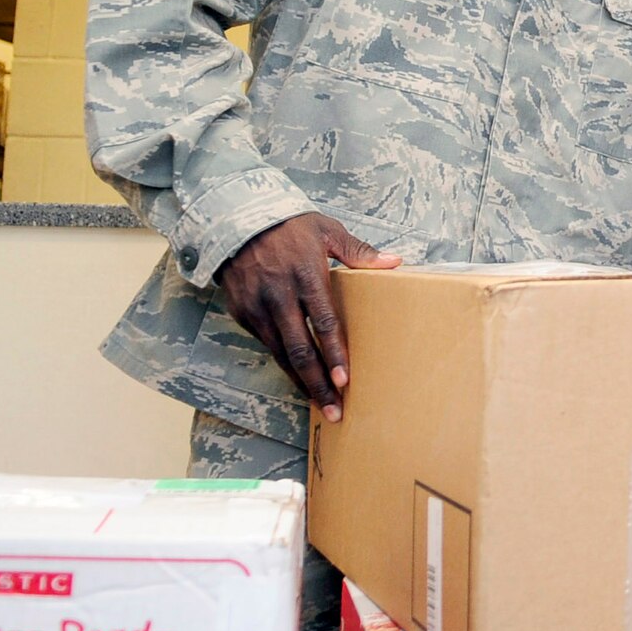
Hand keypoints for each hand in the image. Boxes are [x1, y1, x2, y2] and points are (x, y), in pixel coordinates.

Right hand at [217, 213, 401, 421]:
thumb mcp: (327, 230)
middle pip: (300, 349)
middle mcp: (279, 296)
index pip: (323, 322)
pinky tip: (299, 378)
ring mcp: (257, 307)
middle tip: (334, 410)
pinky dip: (282, 364)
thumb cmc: (289, 226)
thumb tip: (395, 262)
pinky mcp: (242, 312)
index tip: (345, 380)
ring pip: (280, 354)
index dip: (334, 354)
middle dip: (318, 384)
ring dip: (300, 381)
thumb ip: (359, 252)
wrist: (236, 220)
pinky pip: (266, 343)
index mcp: (306, 275)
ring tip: (320, 404)